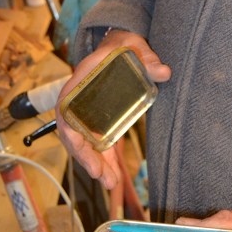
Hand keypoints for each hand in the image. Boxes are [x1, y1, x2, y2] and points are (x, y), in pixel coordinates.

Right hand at [55, 30, 170, 188]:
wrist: (119, 47)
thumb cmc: (121, 47)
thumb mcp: (132, 47)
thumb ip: (146, 57)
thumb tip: (164, 71)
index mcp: (79, 82)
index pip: (66, 113)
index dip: (72, 136)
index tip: (84, 152)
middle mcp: (77, 101)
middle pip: (74, 135)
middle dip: (86, 158)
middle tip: (102, 177)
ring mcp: (86, 113)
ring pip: (85, 144)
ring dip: (96, 164)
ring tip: (111, 183)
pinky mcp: (98, 121)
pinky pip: (97, 144)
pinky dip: (104, 160)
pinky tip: (114, 176)